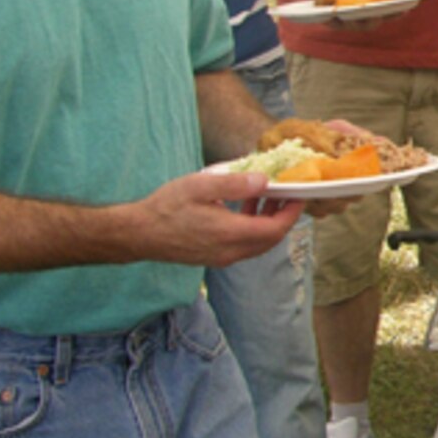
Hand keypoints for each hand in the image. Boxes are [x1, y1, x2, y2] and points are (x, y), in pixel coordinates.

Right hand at [133, 169, 303, 267]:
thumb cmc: (166, 207)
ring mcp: (222, 257)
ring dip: (268, 221)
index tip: (299, 194)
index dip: (292, 212)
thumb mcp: (200, 186)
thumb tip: (264, 181)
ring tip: (266, 195)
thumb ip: (234, 184)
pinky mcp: (214, 257)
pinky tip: (244, 207)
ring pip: (258, 244)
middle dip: (284, 217)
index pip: (275, 229)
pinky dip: (252, 227)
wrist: (138, 233)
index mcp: (230, 234)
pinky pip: (244, 245)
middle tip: (287, 193)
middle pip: (271, 239)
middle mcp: (230, 251)